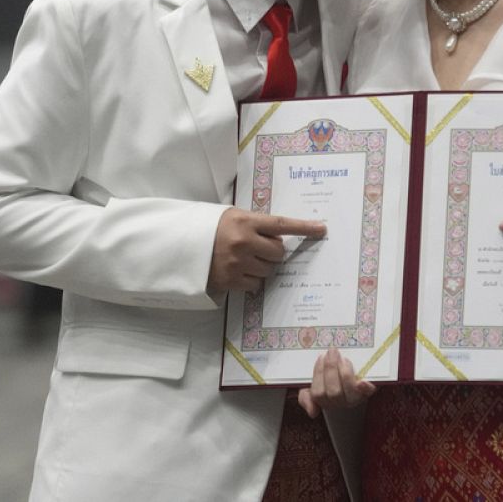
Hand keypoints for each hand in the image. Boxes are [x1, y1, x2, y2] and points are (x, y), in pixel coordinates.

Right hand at [208, 209, 325, 292]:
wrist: (181, 246)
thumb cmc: (210, 229)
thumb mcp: (232, 217)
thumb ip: (256, 224)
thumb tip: (282, 234)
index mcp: (245, 221)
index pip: (282, 224)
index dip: (304, 227)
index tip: (322, 229)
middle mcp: (243, 241)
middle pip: (278, 251)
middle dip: (272, 251)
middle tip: (257, 247)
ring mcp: (237, 263)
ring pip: (269, 269)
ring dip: (262, 266)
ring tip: (244, 258)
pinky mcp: (231, 280)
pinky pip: (256, 284)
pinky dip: (251, 280)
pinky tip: (238, 271)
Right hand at [298, 347, 375, 417]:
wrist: (351, 386)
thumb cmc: (329, 384)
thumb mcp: (312, 390)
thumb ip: (305, 398)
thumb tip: (312, 412)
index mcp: (325, 401)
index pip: (318, 393)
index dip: (319, 374)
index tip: (321, 357)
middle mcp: (340, 402)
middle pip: (333, 391)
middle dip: (331, 369)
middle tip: (332, 352)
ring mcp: (355, 398)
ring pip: (349, 390)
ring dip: (345, 372)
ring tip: (343, 358)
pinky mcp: (368, 392)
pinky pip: (368, 392)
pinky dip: (366, 387)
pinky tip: (362, 381)